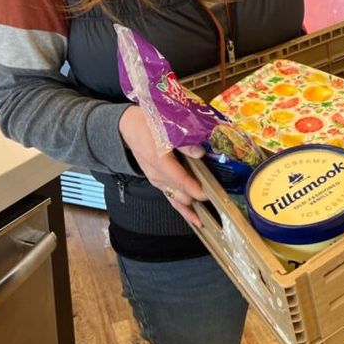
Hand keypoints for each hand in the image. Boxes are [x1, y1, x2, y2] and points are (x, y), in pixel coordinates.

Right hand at [118, 105, 207, 227]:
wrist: (127, 127)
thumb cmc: (148, 123)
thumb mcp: (165, 125)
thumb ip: (184, 142)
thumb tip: (200, 153)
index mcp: (159, 161)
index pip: (180, 180)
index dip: (195, 189)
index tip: (208, 195)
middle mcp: (157, 175)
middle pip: (179, 194)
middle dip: (196, 200)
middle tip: (216, 205)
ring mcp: (157, 180)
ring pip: (175, 201)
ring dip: (190, 209)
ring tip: (206, 221)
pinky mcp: (158, 182)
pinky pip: (171, 198)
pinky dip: (183, 209)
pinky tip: (194, 219)